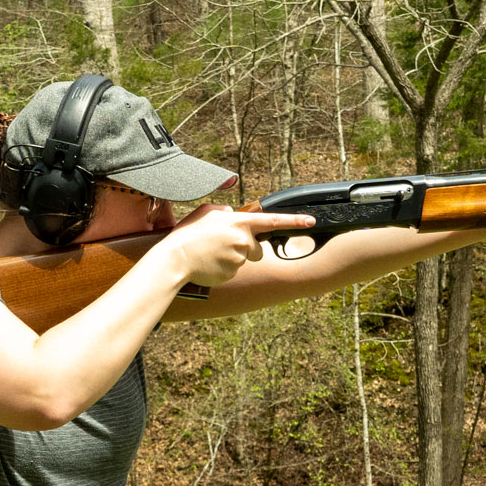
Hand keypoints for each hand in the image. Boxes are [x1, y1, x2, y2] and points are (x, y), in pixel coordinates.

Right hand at [162, 204, 316, 285]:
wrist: (174, 258)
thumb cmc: (188, 233)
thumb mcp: (206, 212)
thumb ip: (224, 211)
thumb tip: (232, 215)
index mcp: (239, 222)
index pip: (273, 221)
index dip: (294, 221)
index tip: (311, 221)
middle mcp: (243, 240)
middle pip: (257, 249)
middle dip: (246, 249)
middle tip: (222, 246)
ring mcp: (239, 259)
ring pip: (244, 261)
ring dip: (232, 258)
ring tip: (211, 254)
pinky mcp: (232, 274)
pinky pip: (234, 272)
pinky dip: (223, 269)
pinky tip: (209, 264)